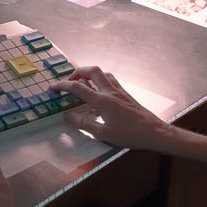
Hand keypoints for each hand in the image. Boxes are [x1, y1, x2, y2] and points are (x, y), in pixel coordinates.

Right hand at [51, 66, 168, 151]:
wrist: (154, 132)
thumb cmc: (130, 135)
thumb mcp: (103, 134)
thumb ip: (84, 123)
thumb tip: (67, 116)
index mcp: (102, 101)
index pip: (77, 87)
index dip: (62, 85)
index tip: (52, 88)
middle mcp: (110, 91)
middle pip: (91, 70)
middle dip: (76, 72)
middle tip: (69, 82)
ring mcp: (119, 91)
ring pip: (102, 73)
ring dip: (89, 74)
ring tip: (82, 84)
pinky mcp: (126, 94)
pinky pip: (110, 79)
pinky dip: (100, 80)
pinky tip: (99, 91)